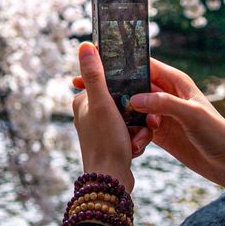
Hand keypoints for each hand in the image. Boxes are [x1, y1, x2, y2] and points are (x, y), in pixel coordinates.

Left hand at [69, 42, 140, 190]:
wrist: (110, 180)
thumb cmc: (105, 142)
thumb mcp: (102, 103)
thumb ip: (94, 74)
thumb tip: (84, 45)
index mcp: (83, 101)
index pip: (111, 82)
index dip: (129, 89)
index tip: (138, 99)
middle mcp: (89, 113)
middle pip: (124, 101)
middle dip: (137, 114)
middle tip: (142, 125)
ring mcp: (100, 129)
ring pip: (131, 118)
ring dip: (139, 129)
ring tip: (135, 141)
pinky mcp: (111, 143)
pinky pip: (131, 133)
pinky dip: (136, 140)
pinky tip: (134, 149)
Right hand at [73, 56, 224, 188]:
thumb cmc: (218, 134)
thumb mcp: (192, 115)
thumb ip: (164, 104)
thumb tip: (135, 98)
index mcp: (176, 82)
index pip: (144, 66)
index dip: (120, 64)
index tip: (96, 62)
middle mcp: (167, 94)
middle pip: (132, 84)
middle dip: (110, 85)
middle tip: (81, 84)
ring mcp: (162, 114)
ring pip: (132, 106)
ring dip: (117, 109)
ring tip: (94, 110)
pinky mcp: (160, 133)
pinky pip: (137, 125)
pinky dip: (126, 127)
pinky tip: (113, 131)